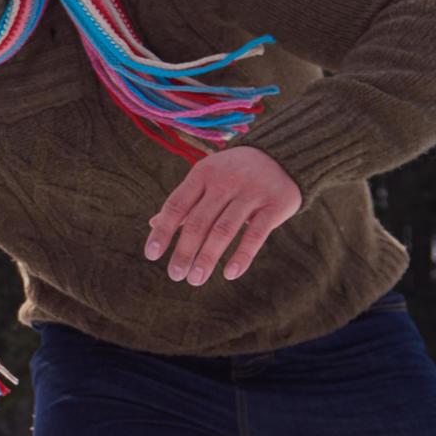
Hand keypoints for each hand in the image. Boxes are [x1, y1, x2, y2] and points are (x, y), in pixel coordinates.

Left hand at [144, 146, 300, 286]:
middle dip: (184, 251)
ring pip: (224, 230)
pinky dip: (242, 256)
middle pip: (199, 221)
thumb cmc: (234, 173)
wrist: (283, 156)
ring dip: (207, 258)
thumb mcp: (207, 179)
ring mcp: (251, 193)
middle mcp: (225, 181)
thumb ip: (185, 202)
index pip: (176, 205)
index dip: (162, 231)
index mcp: (203, 173)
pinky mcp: (275, 205)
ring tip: (195, 279)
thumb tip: (153, 223)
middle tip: (175, 275)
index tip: (152, 255)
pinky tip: (230, 274)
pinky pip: (255, 234)